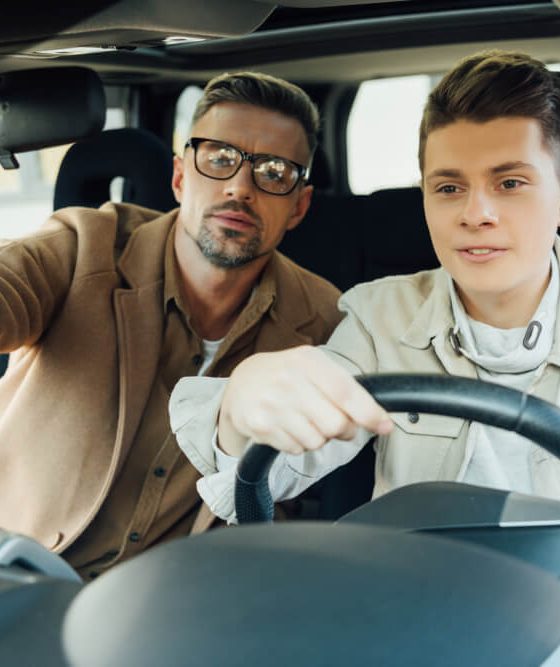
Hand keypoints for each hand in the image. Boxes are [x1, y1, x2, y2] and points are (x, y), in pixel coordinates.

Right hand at [218, 345, 392, 456]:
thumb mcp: (314, 368)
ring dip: (318, 438)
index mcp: (307, 361)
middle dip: (343, 430)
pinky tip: (288, 427)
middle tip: (334, 423)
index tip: (385, 426)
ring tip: (305, 420)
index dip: (370, 413)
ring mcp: (272, 403)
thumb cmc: (287, 375)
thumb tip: (381, 420)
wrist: (242, 383)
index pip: (346, 392)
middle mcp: (288, 379)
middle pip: (335, 424)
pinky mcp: (259, 425)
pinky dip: (298, 444)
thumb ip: (346, 389)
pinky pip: (296, 449)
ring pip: (316, 441)